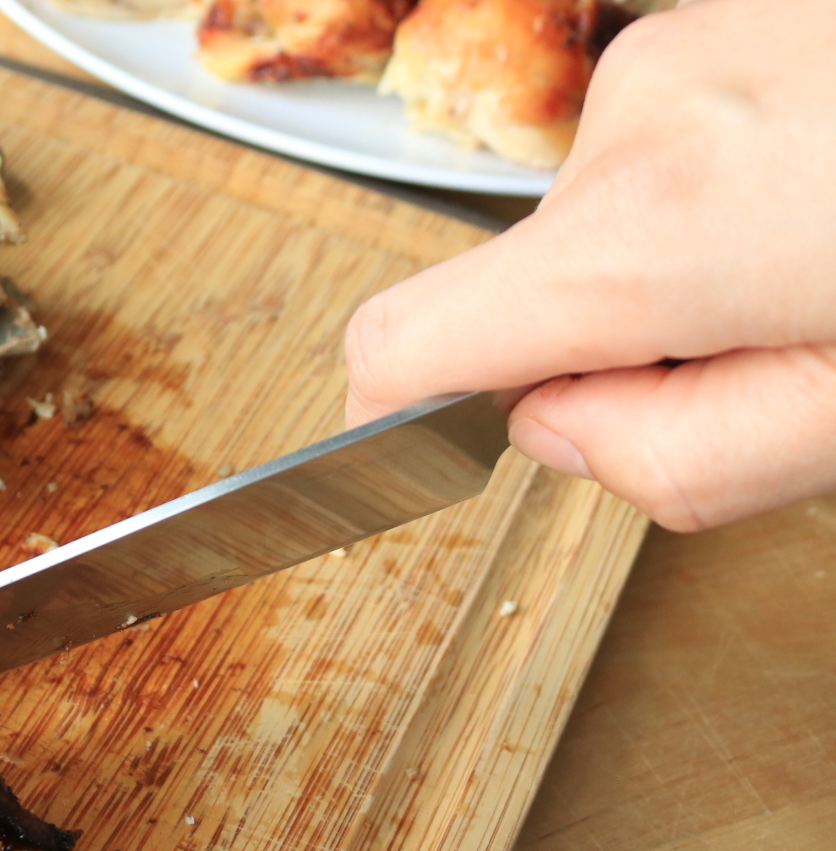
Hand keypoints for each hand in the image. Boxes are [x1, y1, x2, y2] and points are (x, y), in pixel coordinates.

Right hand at [344, 0, 835, 531]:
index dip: (400, 416)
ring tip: (822, 252)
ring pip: (618, 208)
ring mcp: (685, 45)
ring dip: (695, 253)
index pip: (402, 340)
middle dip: (627, 337)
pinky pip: (684, 138)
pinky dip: (741, 183)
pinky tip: (830, 189)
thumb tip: (559, 425)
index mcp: (645, 233)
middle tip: (778, 349)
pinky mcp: (731, 14)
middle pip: (533, 281)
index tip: (428, 444)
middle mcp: (640, 115)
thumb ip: (676, 464)